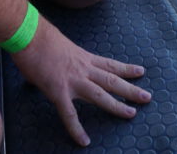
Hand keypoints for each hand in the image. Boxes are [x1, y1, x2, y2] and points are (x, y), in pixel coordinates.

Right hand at [10, 17, 151, 145]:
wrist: (30, 35)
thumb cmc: (39, 38)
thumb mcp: (59, 47)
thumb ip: (61, 59)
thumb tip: (50, 67)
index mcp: (84, 57)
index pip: (110, 64)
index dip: (126, 69)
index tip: (141, 72)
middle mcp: (84, 69)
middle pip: (112, 80)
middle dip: (131, 89)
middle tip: (147, 97)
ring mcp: (73, 81)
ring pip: (101, 95)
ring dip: (117, 105)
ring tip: (132, 114)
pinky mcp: (59, 91)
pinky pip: (70, 114)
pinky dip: (77, 129)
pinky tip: (84, 140)